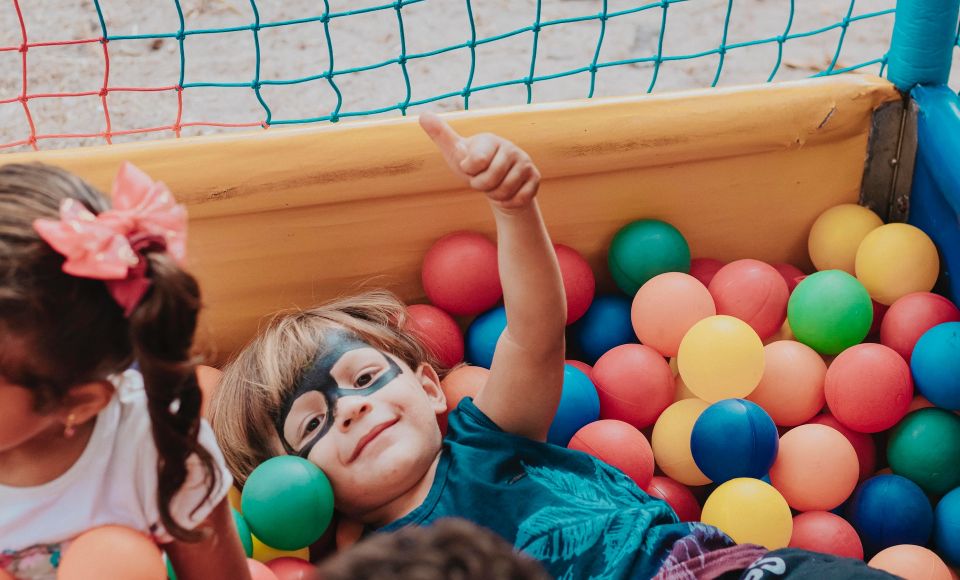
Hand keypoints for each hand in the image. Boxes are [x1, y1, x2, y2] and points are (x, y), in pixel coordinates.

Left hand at [419, 112, 540, 209]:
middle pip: (489, 180)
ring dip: (494, 195)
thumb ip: (441, 135)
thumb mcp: (455, 153)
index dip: (469, 172)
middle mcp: (510, 147)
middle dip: (480, 186)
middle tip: (482, 179)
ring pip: (504, 191)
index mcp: (490, 139)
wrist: (498, 184)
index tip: (471, 166)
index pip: (475, 163)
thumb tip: (423, 115)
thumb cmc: (473, 166)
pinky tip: (507, 193)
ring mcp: (525, 162)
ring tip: (494, 185)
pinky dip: (509, 202)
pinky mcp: (535, 177)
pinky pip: (519, 198)